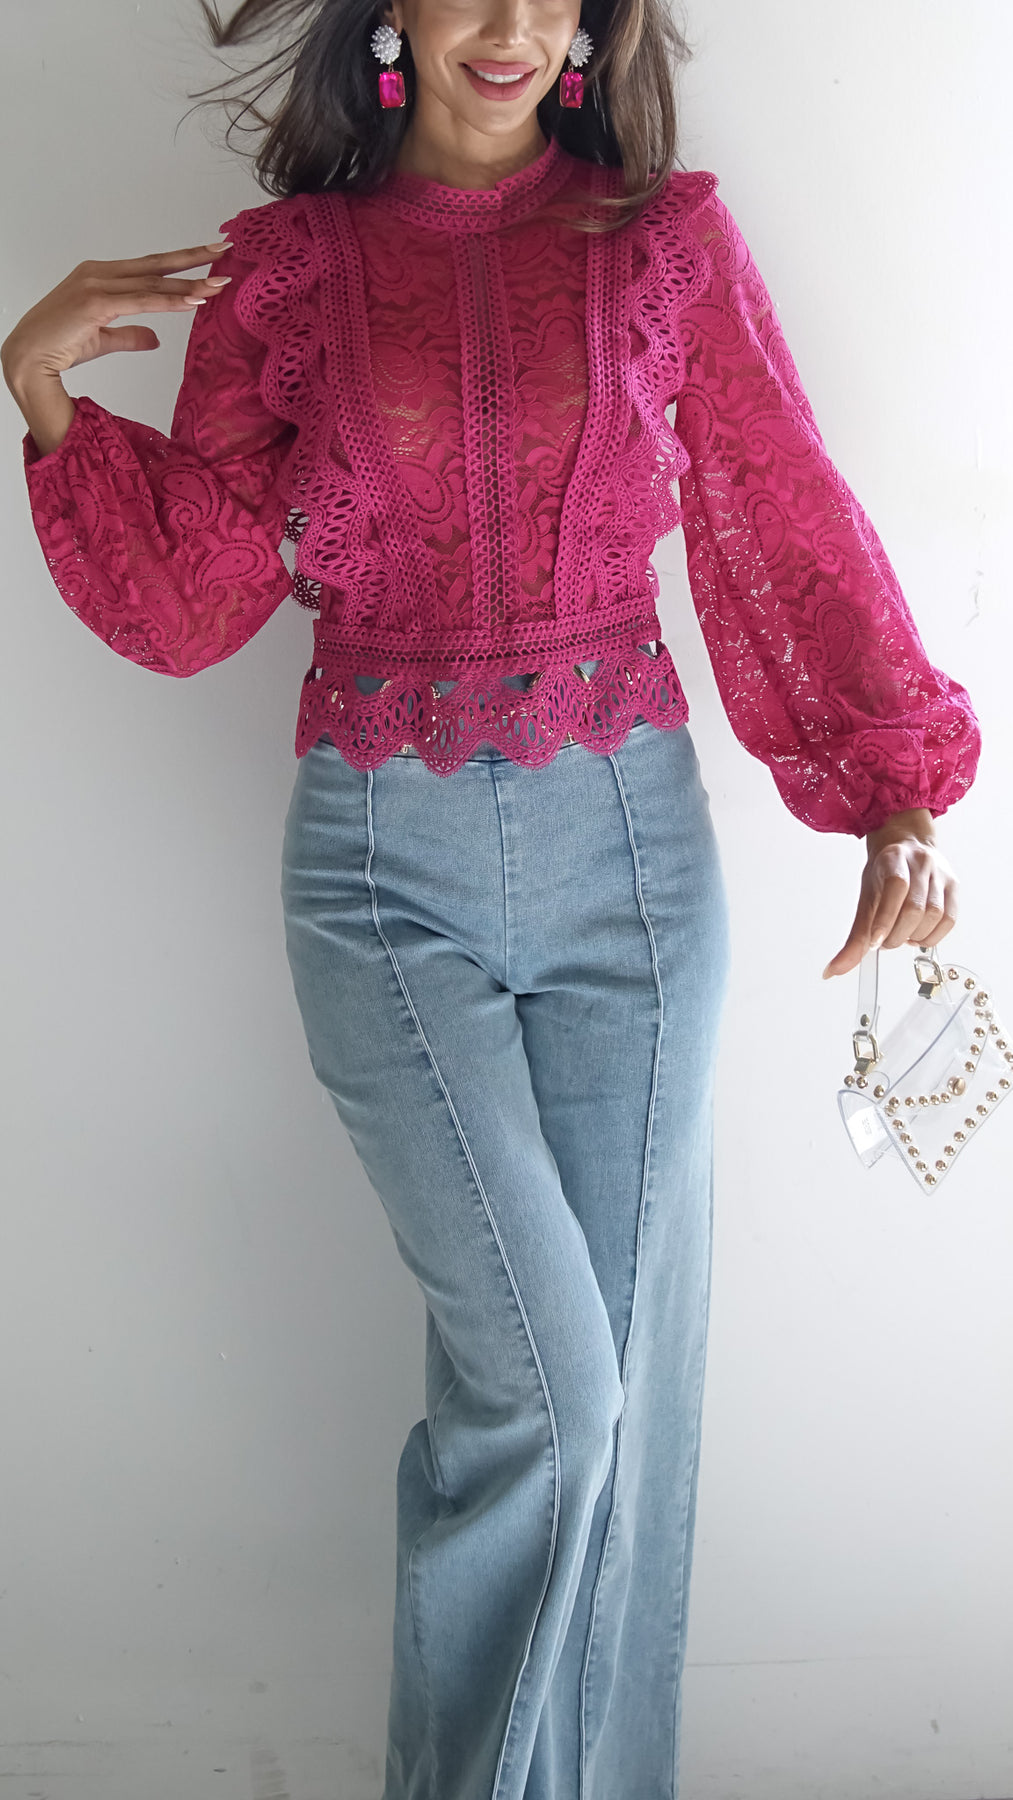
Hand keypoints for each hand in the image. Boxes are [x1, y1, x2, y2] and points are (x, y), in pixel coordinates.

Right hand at [0, 239, 233, 390]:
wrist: (28, 358)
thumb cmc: (60, 346)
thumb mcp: (103, 339)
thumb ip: (131, 334)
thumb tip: (156, 338)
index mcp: (100, 276)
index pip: (149, 267)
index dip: (180, 262)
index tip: (209, 256)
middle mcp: (99, 274)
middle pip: (156, 265)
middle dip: (193, 259)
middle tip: (224, 250)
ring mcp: (96, 285)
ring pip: (152, 284)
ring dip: (188, 284)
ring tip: (220, 284)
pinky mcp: (95, 304)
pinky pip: (141, 301)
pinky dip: (169, 301)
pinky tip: (194, 301)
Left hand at [822, 807, 958, 978]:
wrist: (907, 845)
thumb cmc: (885, 873)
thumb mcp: (865, 897)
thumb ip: (855, 937)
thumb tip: (834, 971)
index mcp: (894, 860)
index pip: (894, 888)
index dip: (885, 919)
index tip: (875, 943)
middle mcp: (921, 864)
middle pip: (914, 907)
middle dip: (897, 934)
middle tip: (884, 942)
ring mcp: (940, 875)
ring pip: (934, 914)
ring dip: (914, 936)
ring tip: (901, 936)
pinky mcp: (953, 887)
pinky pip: (949, 919)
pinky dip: (932, 936)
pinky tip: (918, 936)